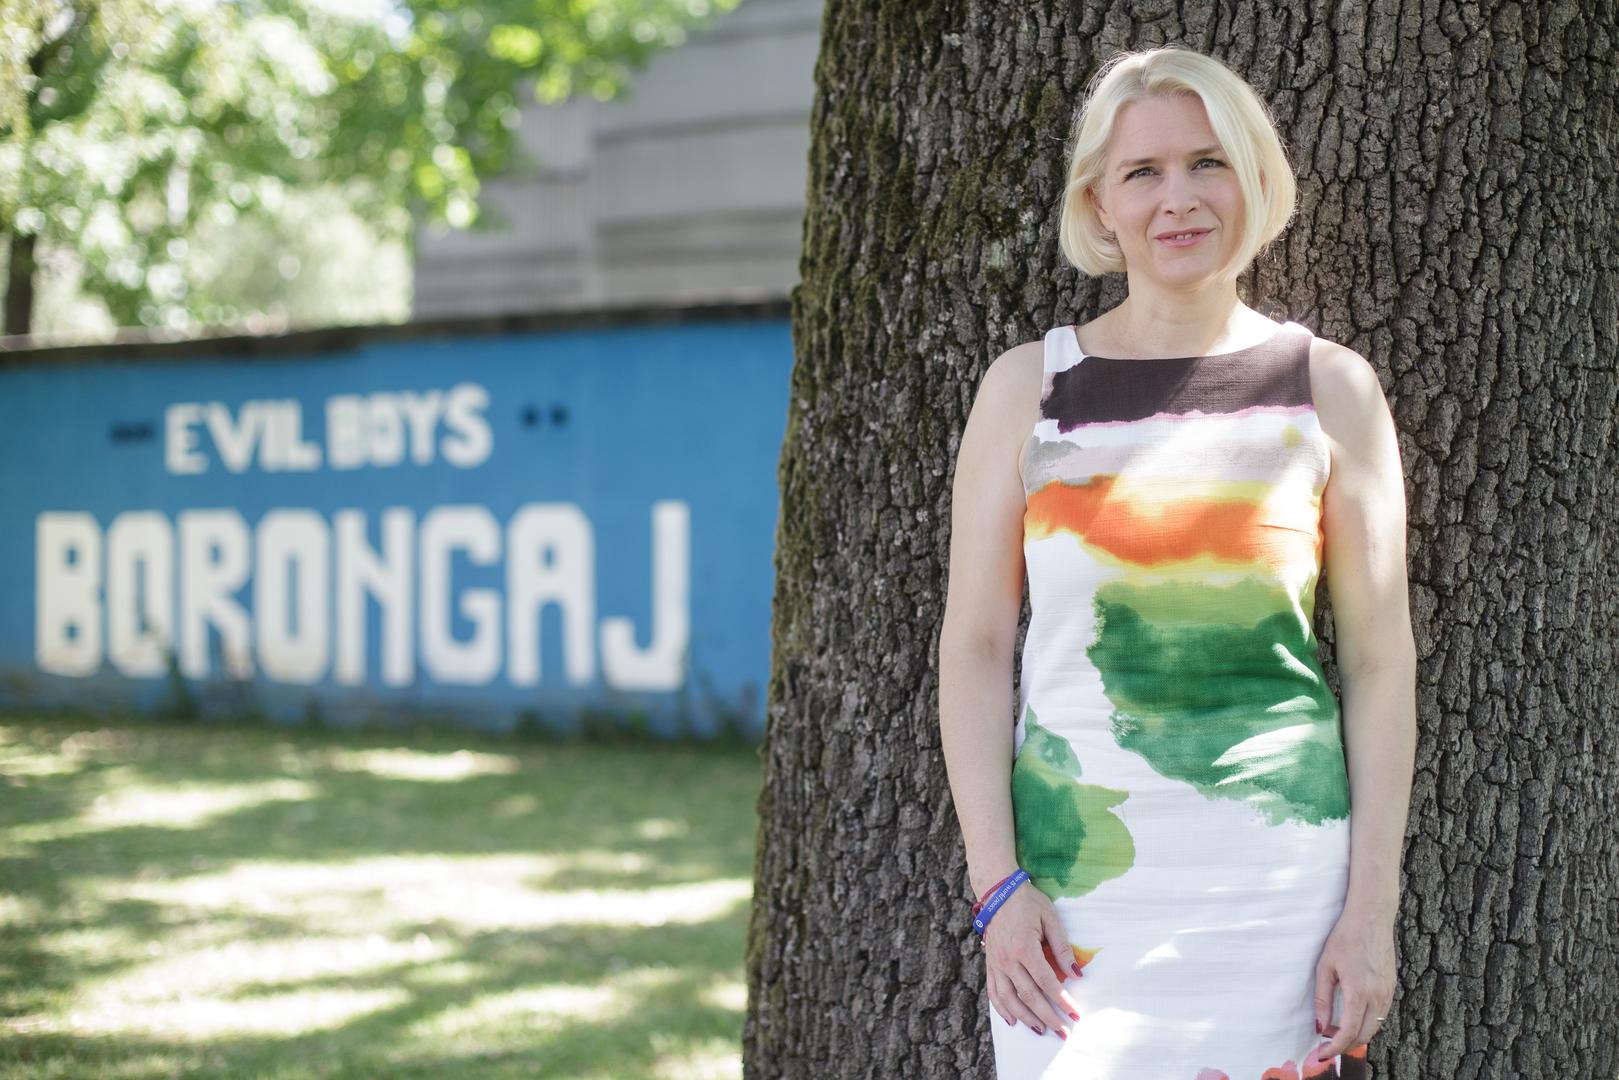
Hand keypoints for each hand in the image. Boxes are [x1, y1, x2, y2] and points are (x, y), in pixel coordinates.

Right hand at [982, 881, 1081, 1037]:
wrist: (998, 891)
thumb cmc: (1028, 902)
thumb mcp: (1050, 919)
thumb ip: (1062, 948)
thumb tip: (1077, 975)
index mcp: (1024, 947)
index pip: (1046, 982)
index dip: (1062, 1000)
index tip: (1074, 1014)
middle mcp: (1008, 959)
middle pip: (1029, 996)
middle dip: (1048, 1016)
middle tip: (1063, 1031)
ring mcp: (996, 963)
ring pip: (1009, 999)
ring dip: (1026, 1018)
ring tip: (1041, 1031)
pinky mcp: (990, 963)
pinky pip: (993, 991)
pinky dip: (1002, 1008)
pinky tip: (1012, 1020)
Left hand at [1312, 908, 1395, 1058]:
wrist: (1371, 918)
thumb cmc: (1344, 938)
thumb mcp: (1325, 967)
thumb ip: (1322, 999)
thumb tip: (1320, 1026)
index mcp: (1359, 992)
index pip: (1348, 1033)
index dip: (1334, 1048)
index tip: (1321, 1055)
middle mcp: (1378, 997)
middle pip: (1363, 1035)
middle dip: (1344, 1045)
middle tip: (1326, 1045)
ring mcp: (1388, 993)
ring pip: (1374, 1027)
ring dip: (1356, 1034)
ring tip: (1336, 1031)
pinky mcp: (1392, 987)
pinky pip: (1381, 1015)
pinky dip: (1367, 1023)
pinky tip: (1352, 1017)